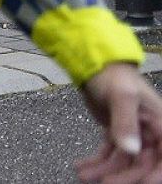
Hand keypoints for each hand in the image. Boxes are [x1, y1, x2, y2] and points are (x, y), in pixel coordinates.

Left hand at [77, 62, 161, 181]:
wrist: (94, 65)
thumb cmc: (114, 76)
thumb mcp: (122, 97)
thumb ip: (126, 122)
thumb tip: (131, 149)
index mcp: (160, 124)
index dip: (157, 173)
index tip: (142, 182)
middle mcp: (151, 132)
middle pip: (143, 163)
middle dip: (124, 176)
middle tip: (104, 183)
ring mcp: (134, 134)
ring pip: (124, 161)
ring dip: (105, 170)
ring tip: (84, 175)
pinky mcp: (118, 134)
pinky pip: (111, 153)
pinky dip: (97, 161)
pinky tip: (82, 166)